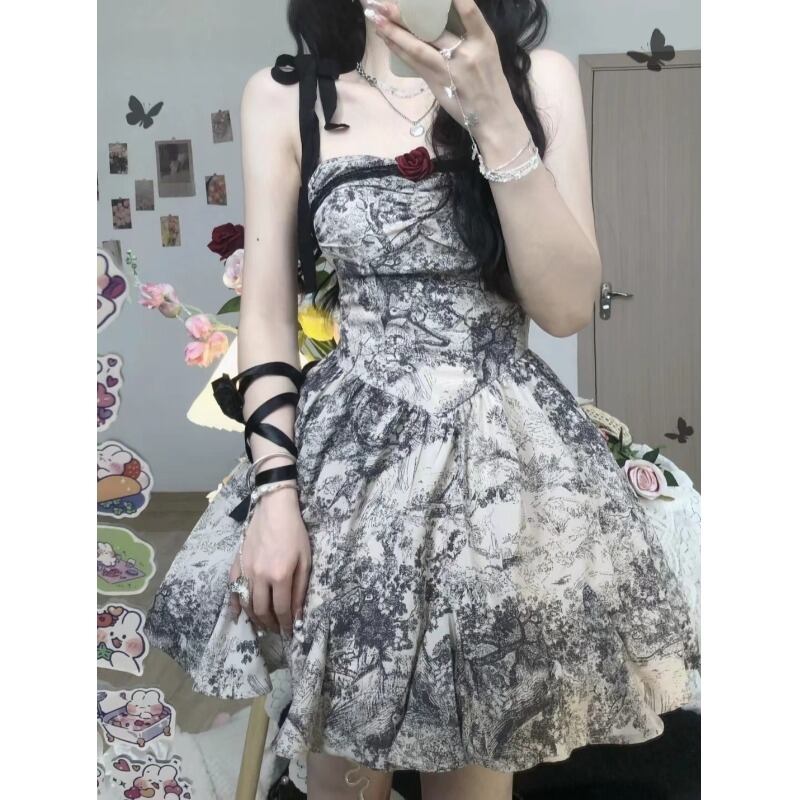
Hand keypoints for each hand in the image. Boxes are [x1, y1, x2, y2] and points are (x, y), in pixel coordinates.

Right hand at [228, 487, 310, 635]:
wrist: (274, 509)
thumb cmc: (294, 532)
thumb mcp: (305, 560)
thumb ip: (300, 588)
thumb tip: (298, 614)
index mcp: (280, 575)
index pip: (282, 609)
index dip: (286, 624)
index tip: (289, 632)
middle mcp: (260, 576)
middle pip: (261, 611)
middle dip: (270, 625)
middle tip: (276, 630)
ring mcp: (245, 570)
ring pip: (246, 603)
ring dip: (254, 618)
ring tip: (263, 625)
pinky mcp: (236, 564)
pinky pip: (232, 589)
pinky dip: (234, 604)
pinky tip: (238, 614)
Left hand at [365, 0, 523, 145]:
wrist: (493, 117)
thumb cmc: (489, 81)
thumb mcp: (486, 52)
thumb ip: (467, 33)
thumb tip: (438, 16)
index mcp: (484, 39)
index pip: (469, 11)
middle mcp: (467, 53)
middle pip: (433, 30)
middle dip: (405, 15)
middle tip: (382, 3)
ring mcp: (451, 71)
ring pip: (418, 48)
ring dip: (394, 33)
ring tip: (375, 19)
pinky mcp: (438, 84)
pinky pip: (415, 64)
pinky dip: (399, 51)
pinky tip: (386, 40)